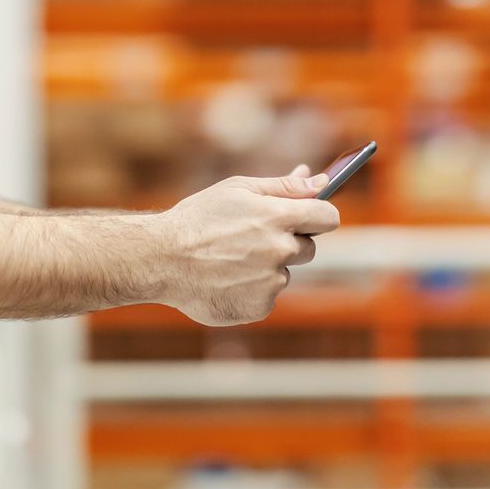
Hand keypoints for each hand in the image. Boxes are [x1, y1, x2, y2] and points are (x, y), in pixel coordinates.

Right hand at [153, 174, 340, 326]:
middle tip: (252, 237)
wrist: (161, 259)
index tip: (311, 217)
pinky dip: (251, 289)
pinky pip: (267, 295)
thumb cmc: (199, 218)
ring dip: (266, 267)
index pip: (328, 217)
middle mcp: (281, 251)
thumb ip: (285, 187)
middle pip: (309, 248)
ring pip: (284, 273)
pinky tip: (225, 279)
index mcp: (279, 217)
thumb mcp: (239, 189)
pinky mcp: (260, 307)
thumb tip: (320, 181)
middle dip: (289, 242)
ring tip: (229, 259)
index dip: (321, 215)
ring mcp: (271, 282)